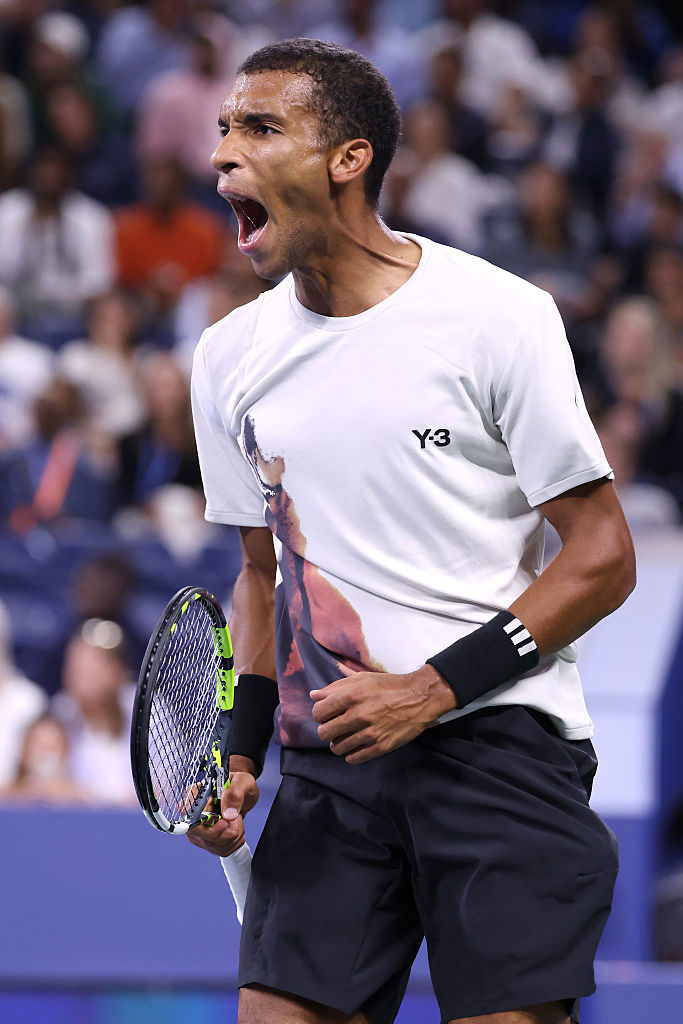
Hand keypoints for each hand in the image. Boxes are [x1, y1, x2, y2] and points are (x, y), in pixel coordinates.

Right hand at [186, 769, 258, 856]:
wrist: (244, 794)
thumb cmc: (240, 784)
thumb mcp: (243, 782)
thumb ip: (235, 793)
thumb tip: (227, 814)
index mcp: (198, 792)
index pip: (190, 813)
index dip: (206, 822)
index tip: (225, 823)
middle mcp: (193, 810)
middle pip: (197, 833)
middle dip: (222, 834)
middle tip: (235, 822)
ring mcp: (197, 825)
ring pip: (209, 843)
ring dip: (229, 838)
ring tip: (237, 822)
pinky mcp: (205, 836)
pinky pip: (216, 848)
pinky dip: (230, 843)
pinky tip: (234, 829)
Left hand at [310, 665, 455, 764]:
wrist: (419, 698)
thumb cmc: (390, 686)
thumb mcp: (362, 678)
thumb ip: (336, 687)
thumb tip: (314, 695)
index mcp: (352, 695)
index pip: (318, 712)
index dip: (319, 714)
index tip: (326, 714)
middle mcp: (358, 715)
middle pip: (324, 732)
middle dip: (326, 730)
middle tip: (334, 727)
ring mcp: (369, 733)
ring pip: (337, 748)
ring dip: (337, 744)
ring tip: (345, 737)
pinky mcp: (380, 746)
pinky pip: (354, 758)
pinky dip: (350, 755)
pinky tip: (355, 747)